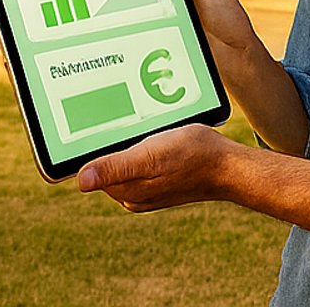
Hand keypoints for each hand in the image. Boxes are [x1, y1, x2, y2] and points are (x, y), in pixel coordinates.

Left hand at [77, 123, 240, 210]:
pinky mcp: (161, 179)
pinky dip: (141, 145)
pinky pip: (140, 160)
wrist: (228, 165)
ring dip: (125, 141)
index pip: (92, 168)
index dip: (89, 145)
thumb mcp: (149, 157)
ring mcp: (148, 187)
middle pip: (107, 163)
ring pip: (124, 159)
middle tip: (117, 116)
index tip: (89, 123)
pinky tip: (150, 132)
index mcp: (126, 191)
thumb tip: (81, 182)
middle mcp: (134, 193)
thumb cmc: (191, 156)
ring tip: (135, 122)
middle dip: (108, 141)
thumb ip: (115, 168)